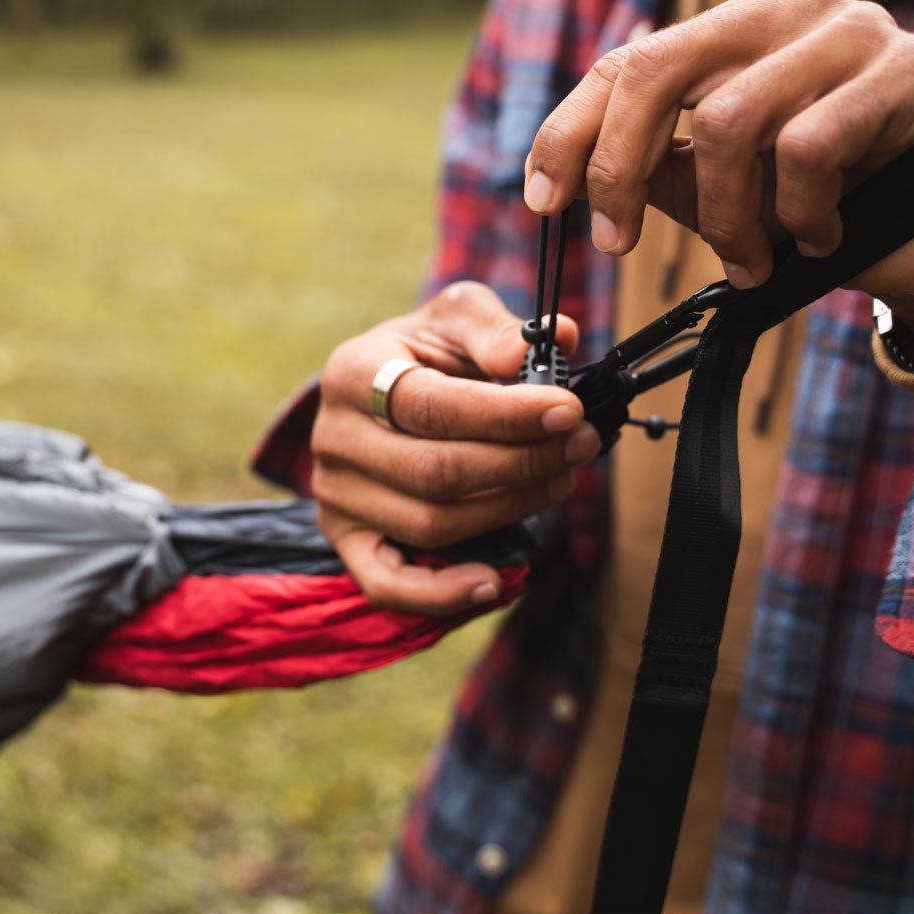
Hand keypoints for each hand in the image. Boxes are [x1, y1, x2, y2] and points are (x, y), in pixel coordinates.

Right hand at [312, 281, 600, 614]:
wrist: (380, 389)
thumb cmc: (425, 353)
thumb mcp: (456, 319)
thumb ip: (498, 329)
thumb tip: (560, 339)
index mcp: (353, 371)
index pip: (431, 406)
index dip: (505, 415)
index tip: (569, 412)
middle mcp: (334, 437)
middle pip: (435, 471)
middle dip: (521, 463)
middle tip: (580, 446)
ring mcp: (335, 494)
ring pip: (428, 523)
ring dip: (507, 510)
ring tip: (559, 481)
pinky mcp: (345, 537)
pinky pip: (386, 584)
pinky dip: (442, 593)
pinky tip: (493, 583)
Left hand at [523, 0, 913, 305]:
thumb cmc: (826, 181)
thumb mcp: (728, 179)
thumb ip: (665, 171)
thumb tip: (581, 186)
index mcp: (729, 32)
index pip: (627, 64)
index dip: (570, 131)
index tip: (540, 199)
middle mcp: (778, 14)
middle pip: (656, 70)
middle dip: (618, 167)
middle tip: (615, 243)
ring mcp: (841, 33)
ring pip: (730, 124)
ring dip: (724, 219)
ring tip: (746, 261)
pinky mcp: (900, 72)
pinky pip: (809, 152)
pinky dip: (798, 216)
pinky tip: (817, 239)